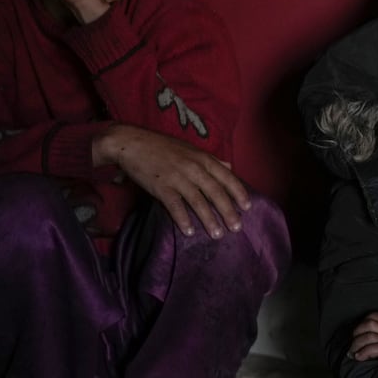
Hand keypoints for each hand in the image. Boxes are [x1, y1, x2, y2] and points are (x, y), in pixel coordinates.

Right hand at [94, 123, 251, 237]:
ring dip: (209, 220)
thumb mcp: (190, 148)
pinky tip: (190, 232)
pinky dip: (183, 220)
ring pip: (198, 201)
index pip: (227, 177)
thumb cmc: (161, 146)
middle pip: (216, 192)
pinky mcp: (161, 186)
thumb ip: (210, 159)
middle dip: (228, 211)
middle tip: (237, 228)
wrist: (130, 142)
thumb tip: (229, 165)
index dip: (239, 193)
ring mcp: (177, 177)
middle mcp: (193, 167)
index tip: (247, 207)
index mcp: (202, 158)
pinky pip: (175, 206)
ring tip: (217, 234)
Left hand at [349, 312, 377, 372]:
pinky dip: (364, 352)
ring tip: (353, 352)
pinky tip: (359, 356)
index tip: (357, 333)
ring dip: (357, 343)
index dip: (366, 321)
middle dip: (357, 332)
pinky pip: (377, 349)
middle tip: (353, 343)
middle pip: (370, 324)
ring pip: (370, 335)